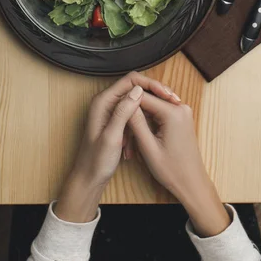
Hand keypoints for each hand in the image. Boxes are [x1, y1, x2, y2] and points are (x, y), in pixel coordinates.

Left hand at [55, 72, 180, 222]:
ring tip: (166, 115)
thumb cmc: (96, 161)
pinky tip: (147, 133)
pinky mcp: (115, 121)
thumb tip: (138, 90)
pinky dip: (141, 121)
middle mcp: (106, 102)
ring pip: (135, 101)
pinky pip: (133, 114)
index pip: (131, 80)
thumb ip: (123, 112)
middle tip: (172, 102)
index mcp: (103, 101)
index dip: (150, 84)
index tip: (167, 94)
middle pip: (135, 88)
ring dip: (148, 109)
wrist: (88, 179)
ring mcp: (111, 111)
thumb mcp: (111, 136)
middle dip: (153, 94)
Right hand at [129, 93, 230, 236]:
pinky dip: (149, 122)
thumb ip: (136, 122)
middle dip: (135, 114)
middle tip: (124, 132)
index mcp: (173, 112)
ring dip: (141, 119)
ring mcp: (183, 111)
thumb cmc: (172, 170)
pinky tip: (142, 136)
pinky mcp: (181, 117)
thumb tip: (126, 101)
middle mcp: (181, 107)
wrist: (192, 183)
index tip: (116, 115)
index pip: (142, 96)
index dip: (126, 103)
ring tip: (131, 139)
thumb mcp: (148, 148)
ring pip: (153, 107)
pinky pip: (160, 113)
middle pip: (148, 100)